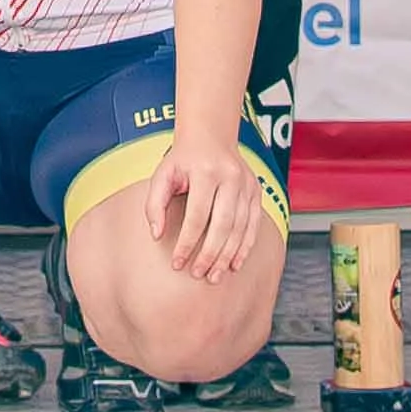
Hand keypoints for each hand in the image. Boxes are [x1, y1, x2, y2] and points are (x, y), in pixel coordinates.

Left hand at [145, 120, 268, 282]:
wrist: (210, 135)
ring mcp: (247, 184)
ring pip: (240, 228)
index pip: (197, 216)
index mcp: (206, 171)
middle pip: (222, 225)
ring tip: (215, 276)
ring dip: (227, 256)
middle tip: (198, 274)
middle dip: (210, 254)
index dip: (187, 243)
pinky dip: (245, 247)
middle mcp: (231, 177)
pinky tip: (234, 264)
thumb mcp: (162, 175)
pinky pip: (253, 225)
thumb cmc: (183, 159)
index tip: (177, 263)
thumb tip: (157, 235)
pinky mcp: (256, 191)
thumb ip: (154, 204)